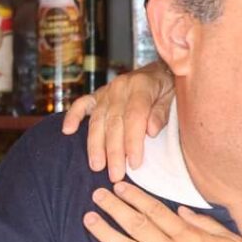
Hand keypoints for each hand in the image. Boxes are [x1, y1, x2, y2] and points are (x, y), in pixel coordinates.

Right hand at [61, 61, 175, 182]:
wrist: (163, 66)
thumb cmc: (169, 86)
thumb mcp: (174, 96)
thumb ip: (162, 112)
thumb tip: (151, 131)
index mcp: (141, 86)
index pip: (134, 117)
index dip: (133, 142)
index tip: (134, 164)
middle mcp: (121, 87)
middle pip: (114, 123)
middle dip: (114, 152)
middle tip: (115, 175)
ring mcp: (107, 90)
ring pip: (97, 120)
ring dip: (95, 145)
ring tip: (96, 166)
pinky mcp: (98, 94)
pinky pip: (82, 104)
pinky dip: (73, 116)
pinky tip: (67, 131)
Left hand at [82, 181, 241, 241]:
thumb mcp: (230, 239)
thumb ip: (204, 223)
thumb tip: (180, 210)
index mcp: (190, 236)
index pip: (155, 211)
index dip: (135, 197)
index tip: (119, 187)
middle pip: (137, 224)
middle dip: (114, 207)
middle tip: (97, 195)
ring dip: (106, 232)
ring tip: (90, 220)